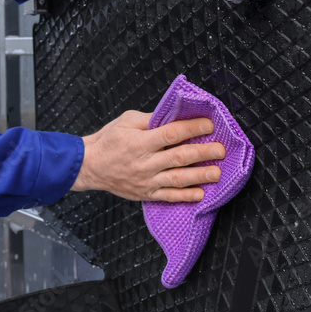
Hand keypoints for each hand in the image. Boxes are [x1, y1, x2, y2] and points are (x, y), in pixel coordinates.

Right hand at [71, 111, 224, 201]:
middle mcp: (145, 162)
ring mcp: (146, 180)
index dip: (192, 128)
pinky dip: (185, 196)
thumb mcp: (126, 121)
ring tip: (217, 173)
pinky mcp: (146, 193)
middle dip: (202, 153)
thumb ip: (151, 119)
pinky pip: (168, 196)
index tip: (208, 124)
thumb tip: (175, 115)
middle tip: (220, 150)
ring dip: (199, 176)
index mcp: (140, 141)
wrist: (90, 166)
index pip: (171, 134)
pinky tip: (201, 194)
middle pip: (179, 157)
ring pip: (177, 178)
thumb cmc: (109, 140)